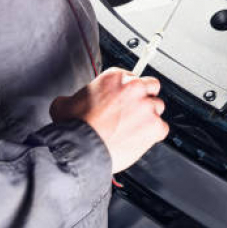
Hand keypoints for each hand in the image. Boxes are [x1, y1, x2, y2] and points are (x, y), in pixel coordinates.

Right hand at [50, 67, 168, 172]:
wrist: (81, 149)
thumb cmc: (74, 128)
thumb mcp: (64, 104)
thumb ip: (72, 98)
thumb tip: (67, 102)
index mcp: (115, 78)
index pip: (132, 78)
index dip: (128, 91)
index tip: (124, 100)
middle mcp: (133, 88)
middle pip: (151, 87)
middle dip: (145, 98)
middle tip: (134, 112)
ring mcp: (146, 106)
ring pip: (158, 107)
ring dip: (149, 117)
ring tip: (134, 129)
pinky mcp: (155, 126)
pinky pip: (162, 128)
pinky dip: (154, 135)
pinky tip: (140, 139)